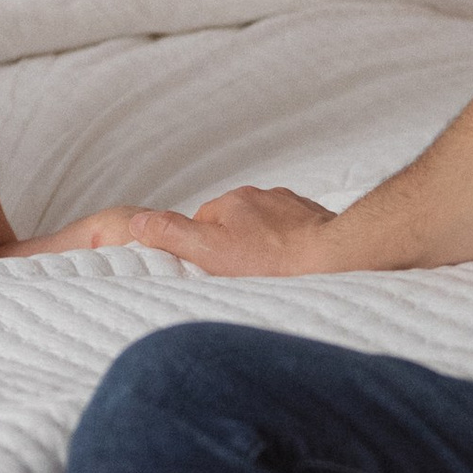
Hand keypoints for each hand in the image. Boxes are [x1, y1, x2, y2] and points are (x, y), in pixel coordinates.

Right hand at [17, 185, 339, 276]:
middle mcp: (260, 196)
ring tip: (271, 275)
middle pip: (235, 223)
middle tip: (242, 276)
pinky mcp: (317, 218)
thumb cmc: (273, 261)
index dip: (202, 248)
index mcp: (230, 202)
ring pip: (266, 227)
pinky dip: (292, 247)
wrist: (336, 258)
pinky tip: (295, 268)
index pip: (202, 223)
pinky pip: (295, 232)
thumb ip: (171, 235)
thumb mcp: (210, 253)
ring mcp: (291, 205)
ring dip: (265, 245)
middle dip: (235, 245)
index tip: (209, 270)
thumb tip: (136, 222)